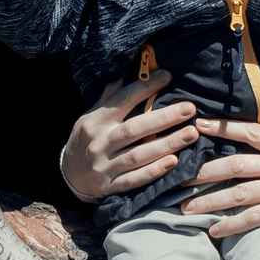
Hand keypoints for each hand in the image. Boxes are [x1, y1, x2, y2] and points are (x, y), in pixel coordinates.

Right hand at [60, 71, 196, 202]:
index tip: (168, 76)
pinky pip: (136, 179)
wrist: (67, 177)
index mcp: (95, 121)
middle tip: (190, 109)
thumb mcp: (89, 117)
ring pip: (139, 155)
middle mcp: (100, 142)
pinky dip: (155, 170)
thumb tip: (125, 72)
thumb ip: (109, 98)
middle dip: (164, 118)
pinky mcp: (111, 187)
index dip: (145, 88)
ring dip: (167, 144)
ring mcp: (105, 166)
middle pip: (135, 129)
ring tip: (191, 134)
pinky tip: (174, 161)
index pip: (122, 100)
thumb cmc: (86, 140)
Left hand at [182, 97, 259, 241]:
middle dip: (205, 171)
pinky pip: (255, 218)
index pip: (251, 132)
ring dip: (210, 202)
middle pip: (237, 164)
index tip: (198, 125)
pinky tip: (214, 230)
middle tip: (179, 177)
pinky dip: (232, 224)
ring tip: (186, 209)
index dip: (223, 128)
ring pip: (240, 193)